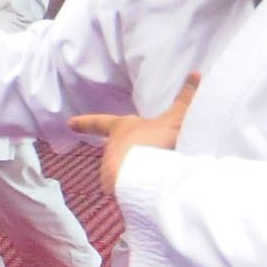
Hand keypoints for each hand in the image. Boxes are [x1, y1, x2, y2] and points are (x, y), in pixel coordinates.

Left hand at [69, 75, 198, 195]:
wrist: (147, 174)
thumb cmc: (156, 141)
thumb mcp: (176, 118)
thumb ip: (185, 99)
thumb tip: (196, 73)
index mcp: (121, 128)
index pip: (100, 122)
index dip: (86, 122)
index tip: (69, 123)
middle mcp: (112, 149)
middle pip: (116, 152)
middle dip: (127, 156)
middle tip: (144, 159)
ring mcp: (111, 171)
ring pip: (121, 174)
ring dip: (133, 175)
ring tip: (154, 177)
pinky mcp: (116, 191)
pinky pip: (126, 191)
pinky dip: (136, 190)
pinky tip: (150, 192)